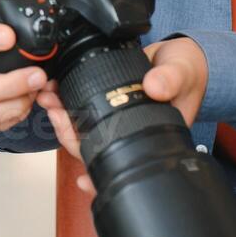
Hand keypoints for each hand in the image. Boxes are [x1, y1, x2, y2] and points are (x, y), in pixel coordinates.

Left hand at [36, 37, 209, 196]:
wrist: (179, 57)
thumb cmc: (186, 72)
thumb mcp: (182, 72)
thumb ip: (170, 79)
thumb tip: (154, 87)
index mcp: (148, 137)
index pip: (120, 162)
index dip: (100, 173)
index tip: (82, 179)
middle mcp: (128, 133)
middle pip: (92, 147)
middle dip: (68, 132)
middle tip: (54, 109)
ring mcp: (116, 119)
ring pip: (83, 129)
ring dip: (62, 117)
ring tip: (48, 96)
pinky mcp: (106, 101)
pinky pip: (82, 110)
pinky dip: (66, 102)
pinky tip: (55, 91)